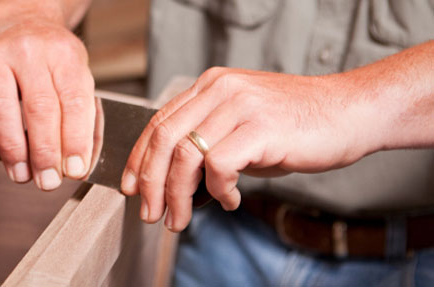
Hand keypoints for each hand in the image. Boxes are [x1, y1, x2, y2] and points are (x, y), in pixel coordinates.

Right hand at [0, 15, 94, 190]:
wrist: (21, 22)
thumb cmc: (52, 58)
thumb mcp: (78, 73)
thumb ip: (81, 114)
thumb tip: (76, 164)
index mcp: (63, 53)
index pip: (73, 102)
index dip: (75, 141)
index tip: (75, 170)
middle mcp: (27, 52)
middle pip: (38, 108)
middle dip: (44, 154)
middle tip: (47, 182)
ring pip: (1, 111)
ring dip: (12, 151)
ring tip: (21, 175)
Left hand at [121, 67, 379, 231]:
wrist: (351, 112)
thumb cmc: (297, 124)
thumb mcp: (241, 125)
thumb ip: (207, 142)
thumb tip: (171, 182)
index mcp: (210, 85)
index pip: (159, 122)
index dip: (139, 158)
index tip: (130, 187)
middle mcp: (219, 89)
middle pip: (164, 140)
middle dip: (150, 183)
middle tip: (151, 214)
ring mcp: (239, 106)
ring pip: (185, 156)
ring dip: (177, 196)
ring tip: (180, 218)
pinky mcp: (260, 128)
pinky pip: (218, 166)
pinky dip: (218, 190)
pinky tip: (229, 200)